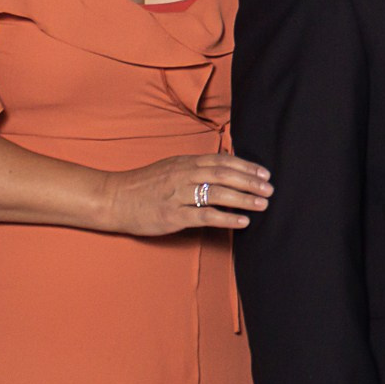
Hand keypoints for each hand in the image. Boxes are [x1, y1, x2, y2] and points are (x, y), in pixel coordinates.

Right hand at [100, 153, 272, 235]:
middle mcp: (184, 176)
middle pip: (224, 175)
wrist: (114, 198)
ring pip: (217, 194)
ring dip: (243, 199)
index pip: (222, 161)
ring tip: (262, 204)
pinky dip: (226, 218)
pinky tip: (242, 222)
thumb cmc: (144, 185)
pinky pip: (204, 216)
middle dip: (250, 182)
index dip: (246, 167)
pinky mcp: (173, 215)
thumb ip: (196, 166)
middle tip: (269, 189)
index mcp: (185, 163)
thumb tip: (225, 165)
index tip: (264, 173)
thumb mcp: (171, 167)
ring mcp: (178, 196)